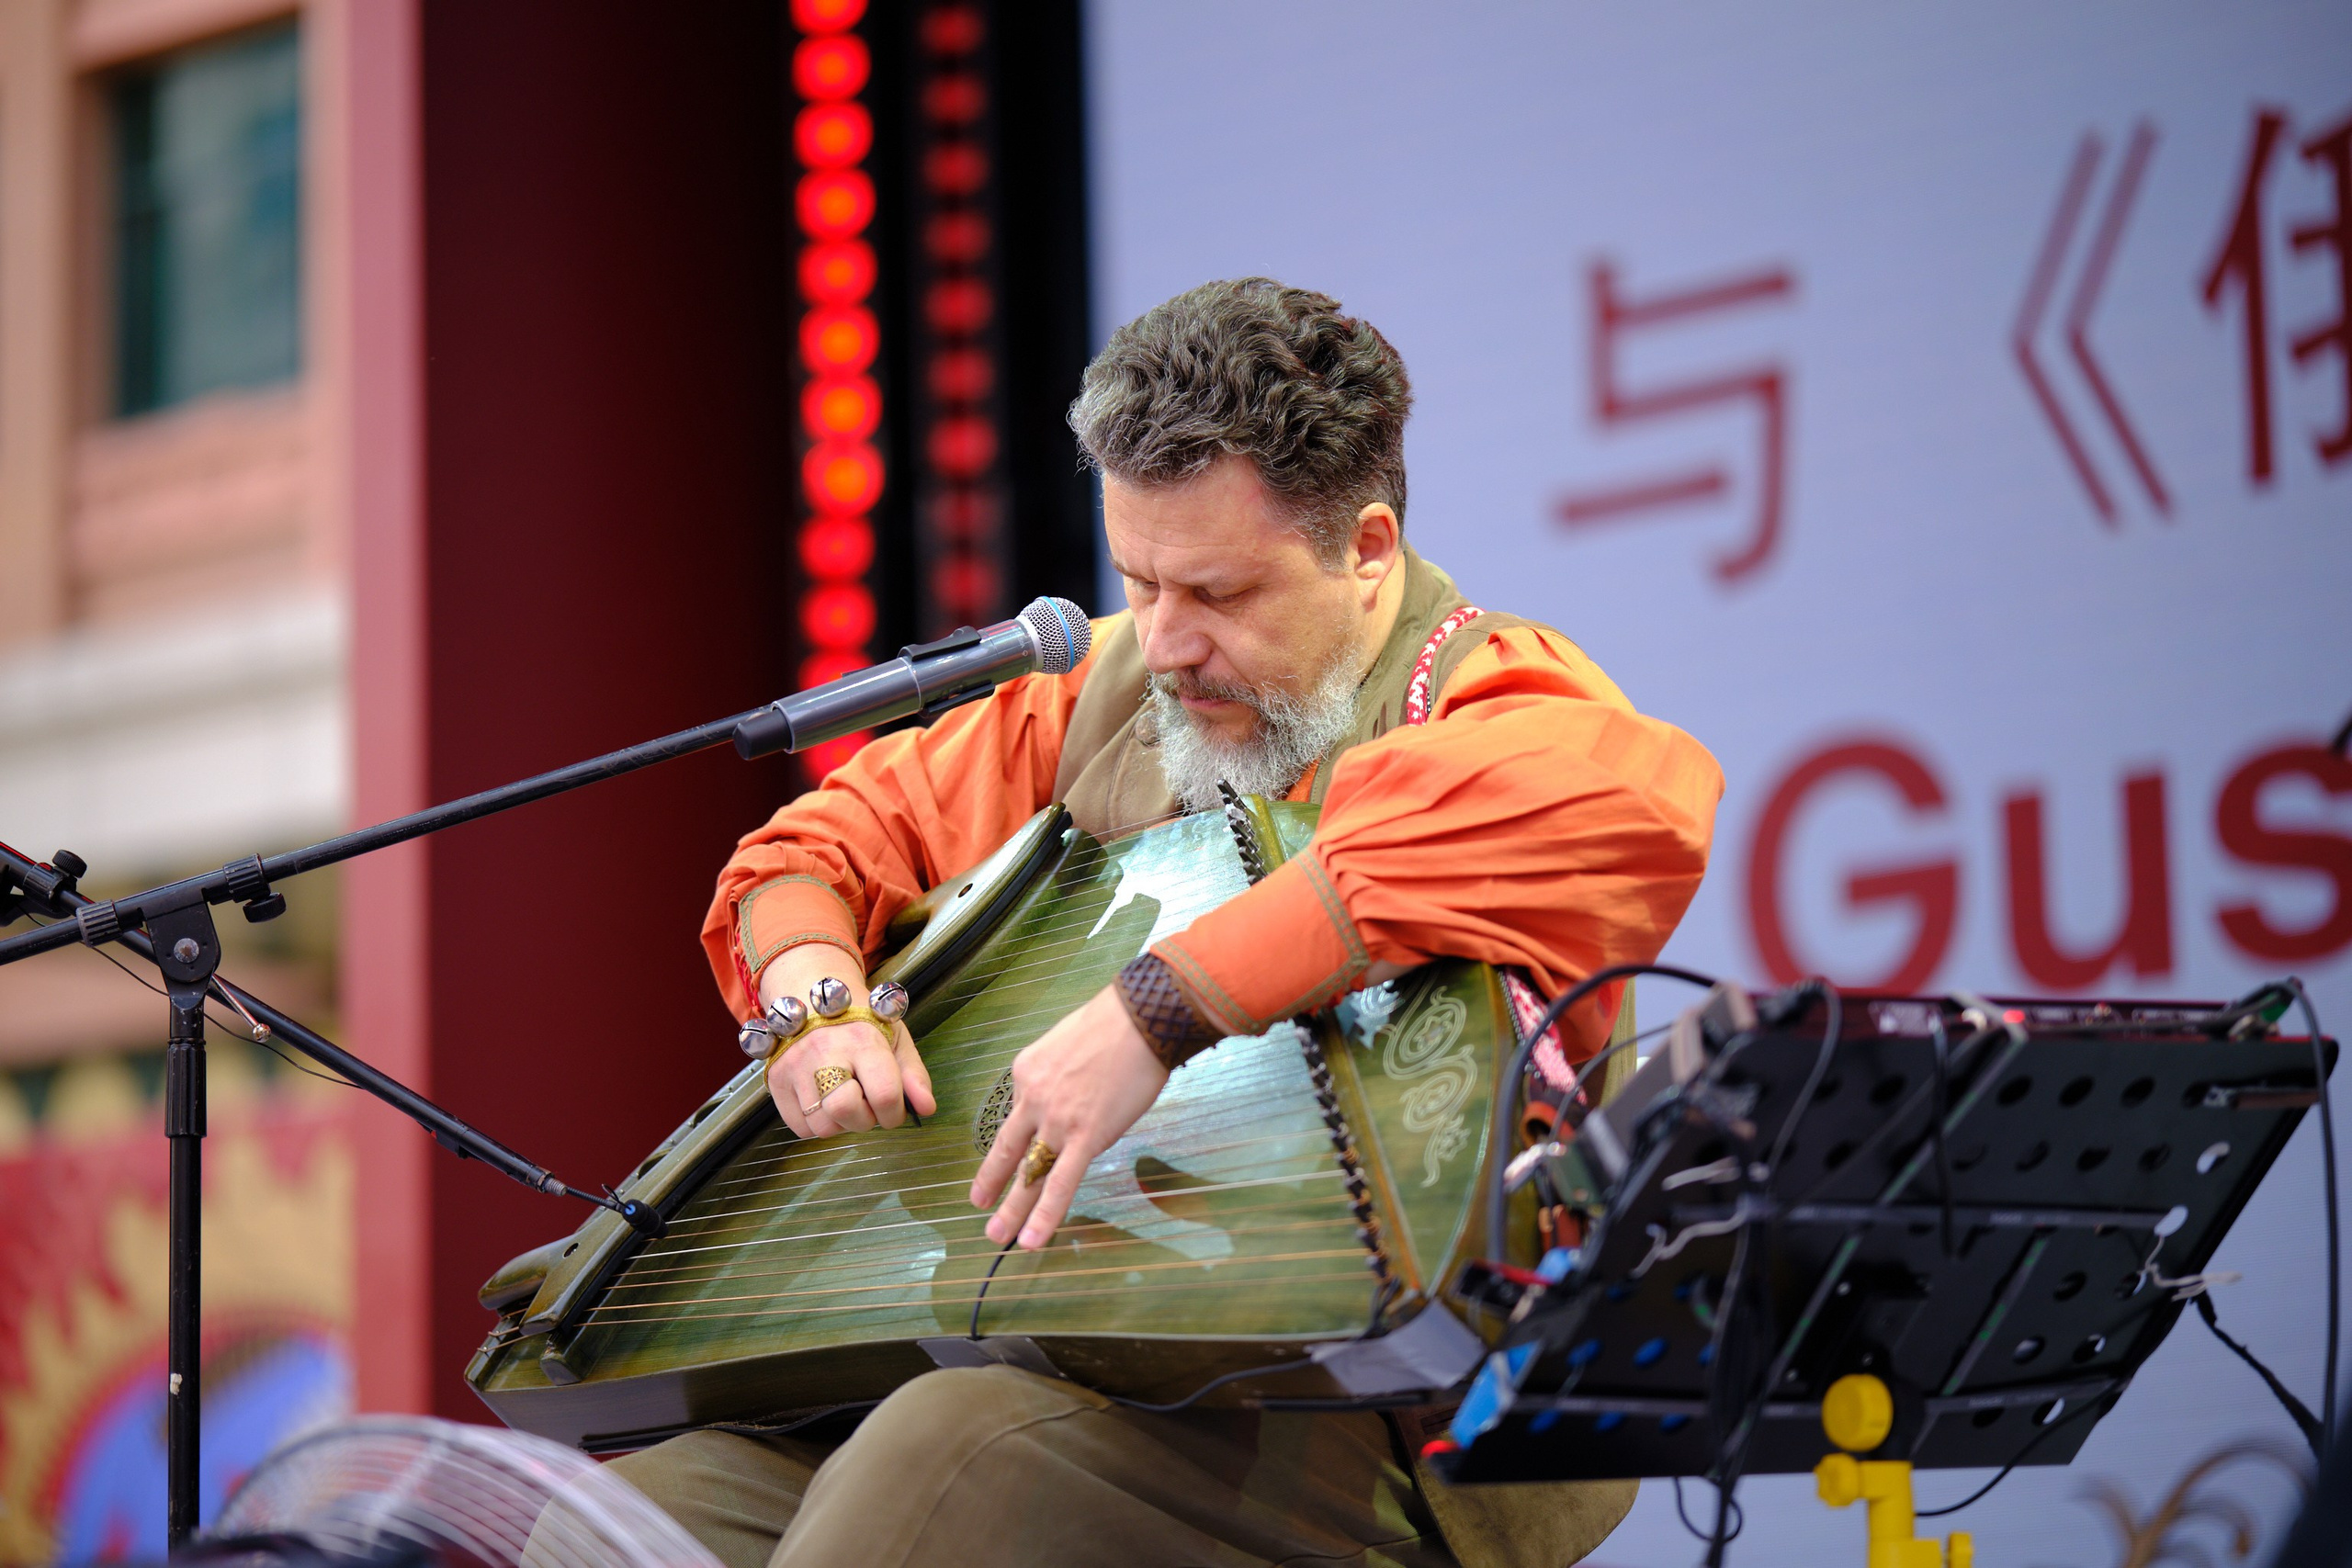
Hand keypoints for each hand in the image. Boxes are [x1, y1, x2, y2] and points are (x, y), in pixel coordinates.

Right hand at [760, 942, 935, 1137]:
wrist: (812, 998)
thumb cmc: (861, 1022)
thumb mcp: (896, 1038)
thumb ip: (914, 1075)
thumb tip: (926, 1108)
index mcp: (863, 1039)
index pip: (885, 1094)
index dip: (895, 1114)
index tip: (894, 1110)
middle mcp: (824, 1051)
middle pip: (845, 1111)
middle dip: (864, 1120)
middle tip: (867, 1105)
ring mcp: (795, 1066)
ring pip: (822, 1125)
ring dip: (840, 1123)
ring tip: (845, 1098)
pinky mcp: (775, 1080)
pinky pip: (799, 1127)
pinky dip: (816, 1123)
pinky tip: (824, 1101)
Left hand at [969, 984, 1169, 1248]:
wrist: (1139, 1019)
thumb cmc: (1114, 1024)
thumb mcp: (1066, 1042)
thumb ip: (1059, 1074)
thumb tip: (1071, 1093)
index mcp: (1026, 1072)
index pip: (1019, 1112)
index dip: (1022, 1133)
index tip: (1018, 1148)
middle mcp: (1033, 1099)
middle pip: (1009, 1149)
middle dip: (991, 1181)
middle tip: (979, 1205)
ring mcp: (1056, 1121)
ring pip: (1029, 1172)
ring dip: (1012, 1208)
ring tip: (996, 1234)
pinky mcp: (1085, 1137)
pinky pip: (1061, 1183)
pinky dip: (1045, 1215)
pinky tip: (1033, 1239)